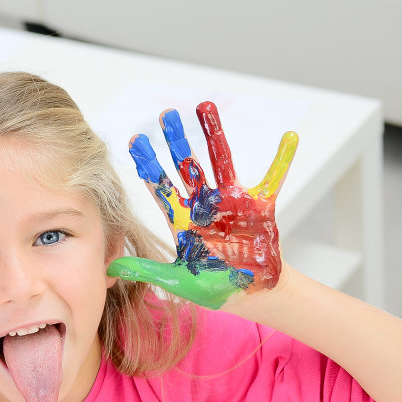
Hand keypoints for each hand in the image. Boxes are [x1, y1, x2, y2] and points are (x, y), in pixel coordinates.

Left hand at [108, 102, 297, 308]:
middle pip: (186, 166)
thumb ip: (146, 270)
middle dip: (176, 141)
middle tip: (164, 115)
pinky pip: (274, 179)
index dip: (148, 165)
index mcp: (182, 220)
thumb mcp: (175, 280)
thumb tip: (111, 266)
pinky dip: (284, 159)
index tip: (135, 141)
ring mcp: (231, 202)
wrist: (246, 295)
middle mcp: (204, 204)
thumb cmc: (211, 287)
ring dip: (213, 134)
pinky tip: (290, 137)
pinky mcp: (259, 207)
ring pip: (220, 161)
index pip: (160, 186)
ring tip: (204, 106)